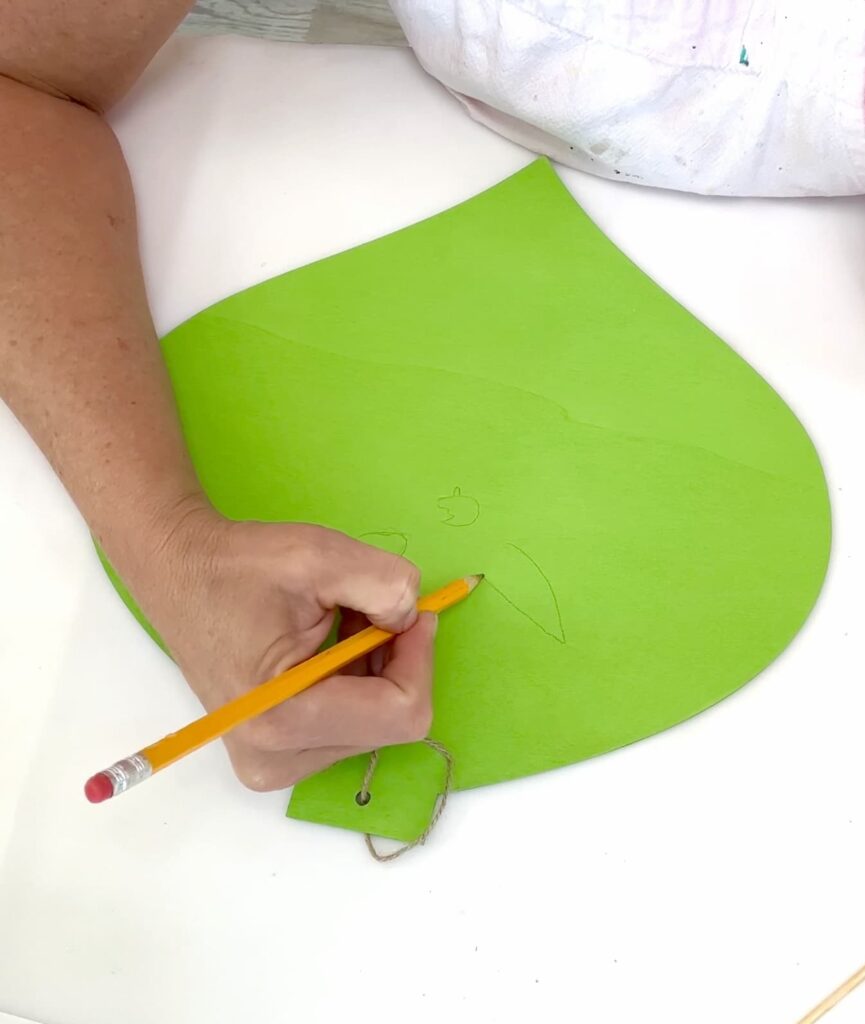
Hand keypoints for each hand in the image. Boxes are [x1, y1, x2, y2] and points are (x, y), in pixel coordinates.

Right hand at [133, 504, 435, 791]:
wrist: (179, 573)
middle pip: (390, 722)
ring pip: (376, 722)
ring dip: (377, 666)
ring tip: (343, 618)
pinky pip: (353, 723)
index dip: (419, 656)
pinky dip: (358, 678)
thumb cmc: (237, 566)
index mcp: (281, 718)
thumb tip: (413, 618)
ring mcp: (276, 763)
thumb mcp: (319, 556)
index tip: (412, 612)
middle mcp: (276, 759)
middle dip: (396, 659)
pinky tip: (332, 640)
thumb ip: (384, 584)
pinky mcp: (279, 753)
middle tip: (370, 606)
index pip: (400, 713)